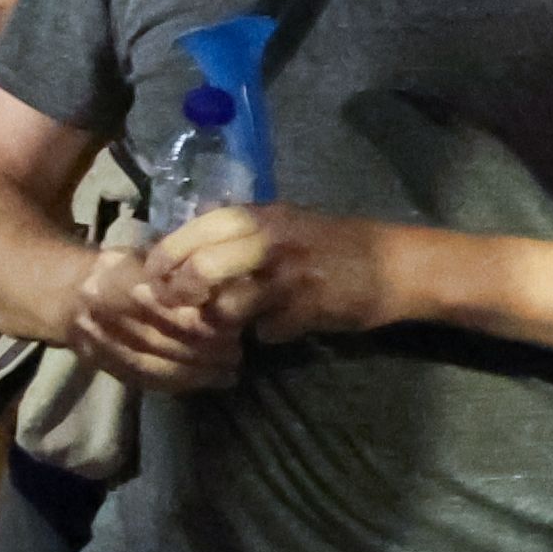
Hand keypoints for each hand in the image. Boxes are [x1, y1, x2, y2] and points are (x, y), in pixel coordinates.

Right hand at [68, 239, 245, 393]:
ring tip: (228, 371)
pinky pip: (143, 380)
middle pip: (162, 341)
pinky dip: (178, 384)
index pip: (169, 310)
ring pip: (153, 365)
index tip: (233, 325)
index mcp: (117, 279)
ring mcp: (98, 342)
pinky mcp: (101, 364)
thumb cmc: (123, 269)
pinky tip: (204, 381)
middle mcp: (102, 312)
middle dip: (205, 351)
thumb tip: (228, 291)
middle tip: (237, 352)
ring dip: (196, 373)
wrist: (69, 292)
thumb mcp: (152, 257)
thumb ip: (184, 274)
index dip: (205, 322)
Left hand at [152, 201, 421, 345]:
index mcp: (257, 215)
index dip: (164, 258)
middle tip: (178, 310)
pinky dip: (259, 336)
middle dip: (179, 294)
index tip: (154, 279)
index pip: (191, 231)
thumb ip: (237, 235)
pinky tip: (267, 334)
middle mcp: (268, 238)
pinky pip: (264, 329)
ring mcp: (287, 273)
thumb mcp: (283, 224)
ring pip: (226, 302)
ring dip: (215, 322)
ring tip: (220, 328)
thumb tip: (183, 247)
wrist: (397, 265)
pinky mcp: (307, 306)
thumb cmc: (334, 246)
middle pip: (199, 266)